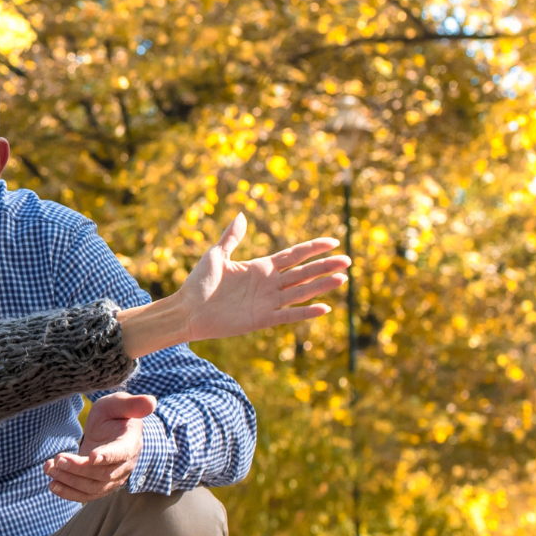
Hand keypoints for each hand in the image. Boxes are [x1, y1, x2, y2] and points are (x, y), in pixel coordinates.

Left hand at [44, 391, 155, 502]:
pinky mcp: (100, 485)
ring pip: (93, 487)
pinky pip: (86, 496)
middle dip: (78, 468)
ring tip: (49, 467)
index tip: (91, 456)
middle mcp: (125, 465)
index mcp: (131, 443)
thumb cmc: (114, 414)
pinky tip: (53, 485)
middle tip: (57, 458)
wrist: (111, 429)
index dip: (108, 456)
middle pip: (103, 474)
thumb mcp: (119, 403)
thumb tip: (152, 401)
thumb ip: (132, 404)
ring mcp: (113, 478)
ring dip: (69, 480)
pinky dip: (69, 493)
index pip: (121, 453)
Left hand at [118, 215, 347, 356]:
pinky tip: (324, 309)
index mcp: (261, 267)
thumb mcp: (215, 256)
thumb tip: (241, 215)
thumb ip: (231, 238)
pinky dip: (305, 313)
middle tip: (348, 261)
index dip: (313, 248)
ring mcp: (267, 302)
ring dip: (321, 286)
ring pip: (301, 292)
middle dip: (325, 266)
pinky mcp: (262, 319)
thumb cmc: (198, 283)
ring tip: (342, 279)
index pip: (294, 255)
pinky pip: (288, 316)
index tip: (333, 241)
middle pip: (304, 273)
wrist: (187, 310)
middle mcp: (269, 284)